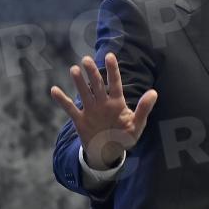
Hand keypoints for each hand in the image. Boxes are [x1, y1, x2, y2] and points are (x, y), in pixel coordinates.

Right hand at [50, 53, 157, 169]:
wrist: (109, 153)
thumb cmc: (125, 137)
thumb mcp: (137, 125)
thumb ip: (144, 109)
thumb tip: (154, 92)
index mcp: (117, 103)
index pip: (115, 83)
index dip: (112, 70)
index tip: (109, 55)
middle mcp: (103, 103)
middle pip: (97, 84)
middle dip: (92, 72)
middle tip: (86, 59)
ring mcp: (91, 110)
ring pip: (84, 93)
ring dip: (79, 82)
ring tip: (74, 69)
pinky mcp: (80, 120)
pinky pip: (70, 109)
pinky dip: (62, 100)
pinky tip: (54, 90)